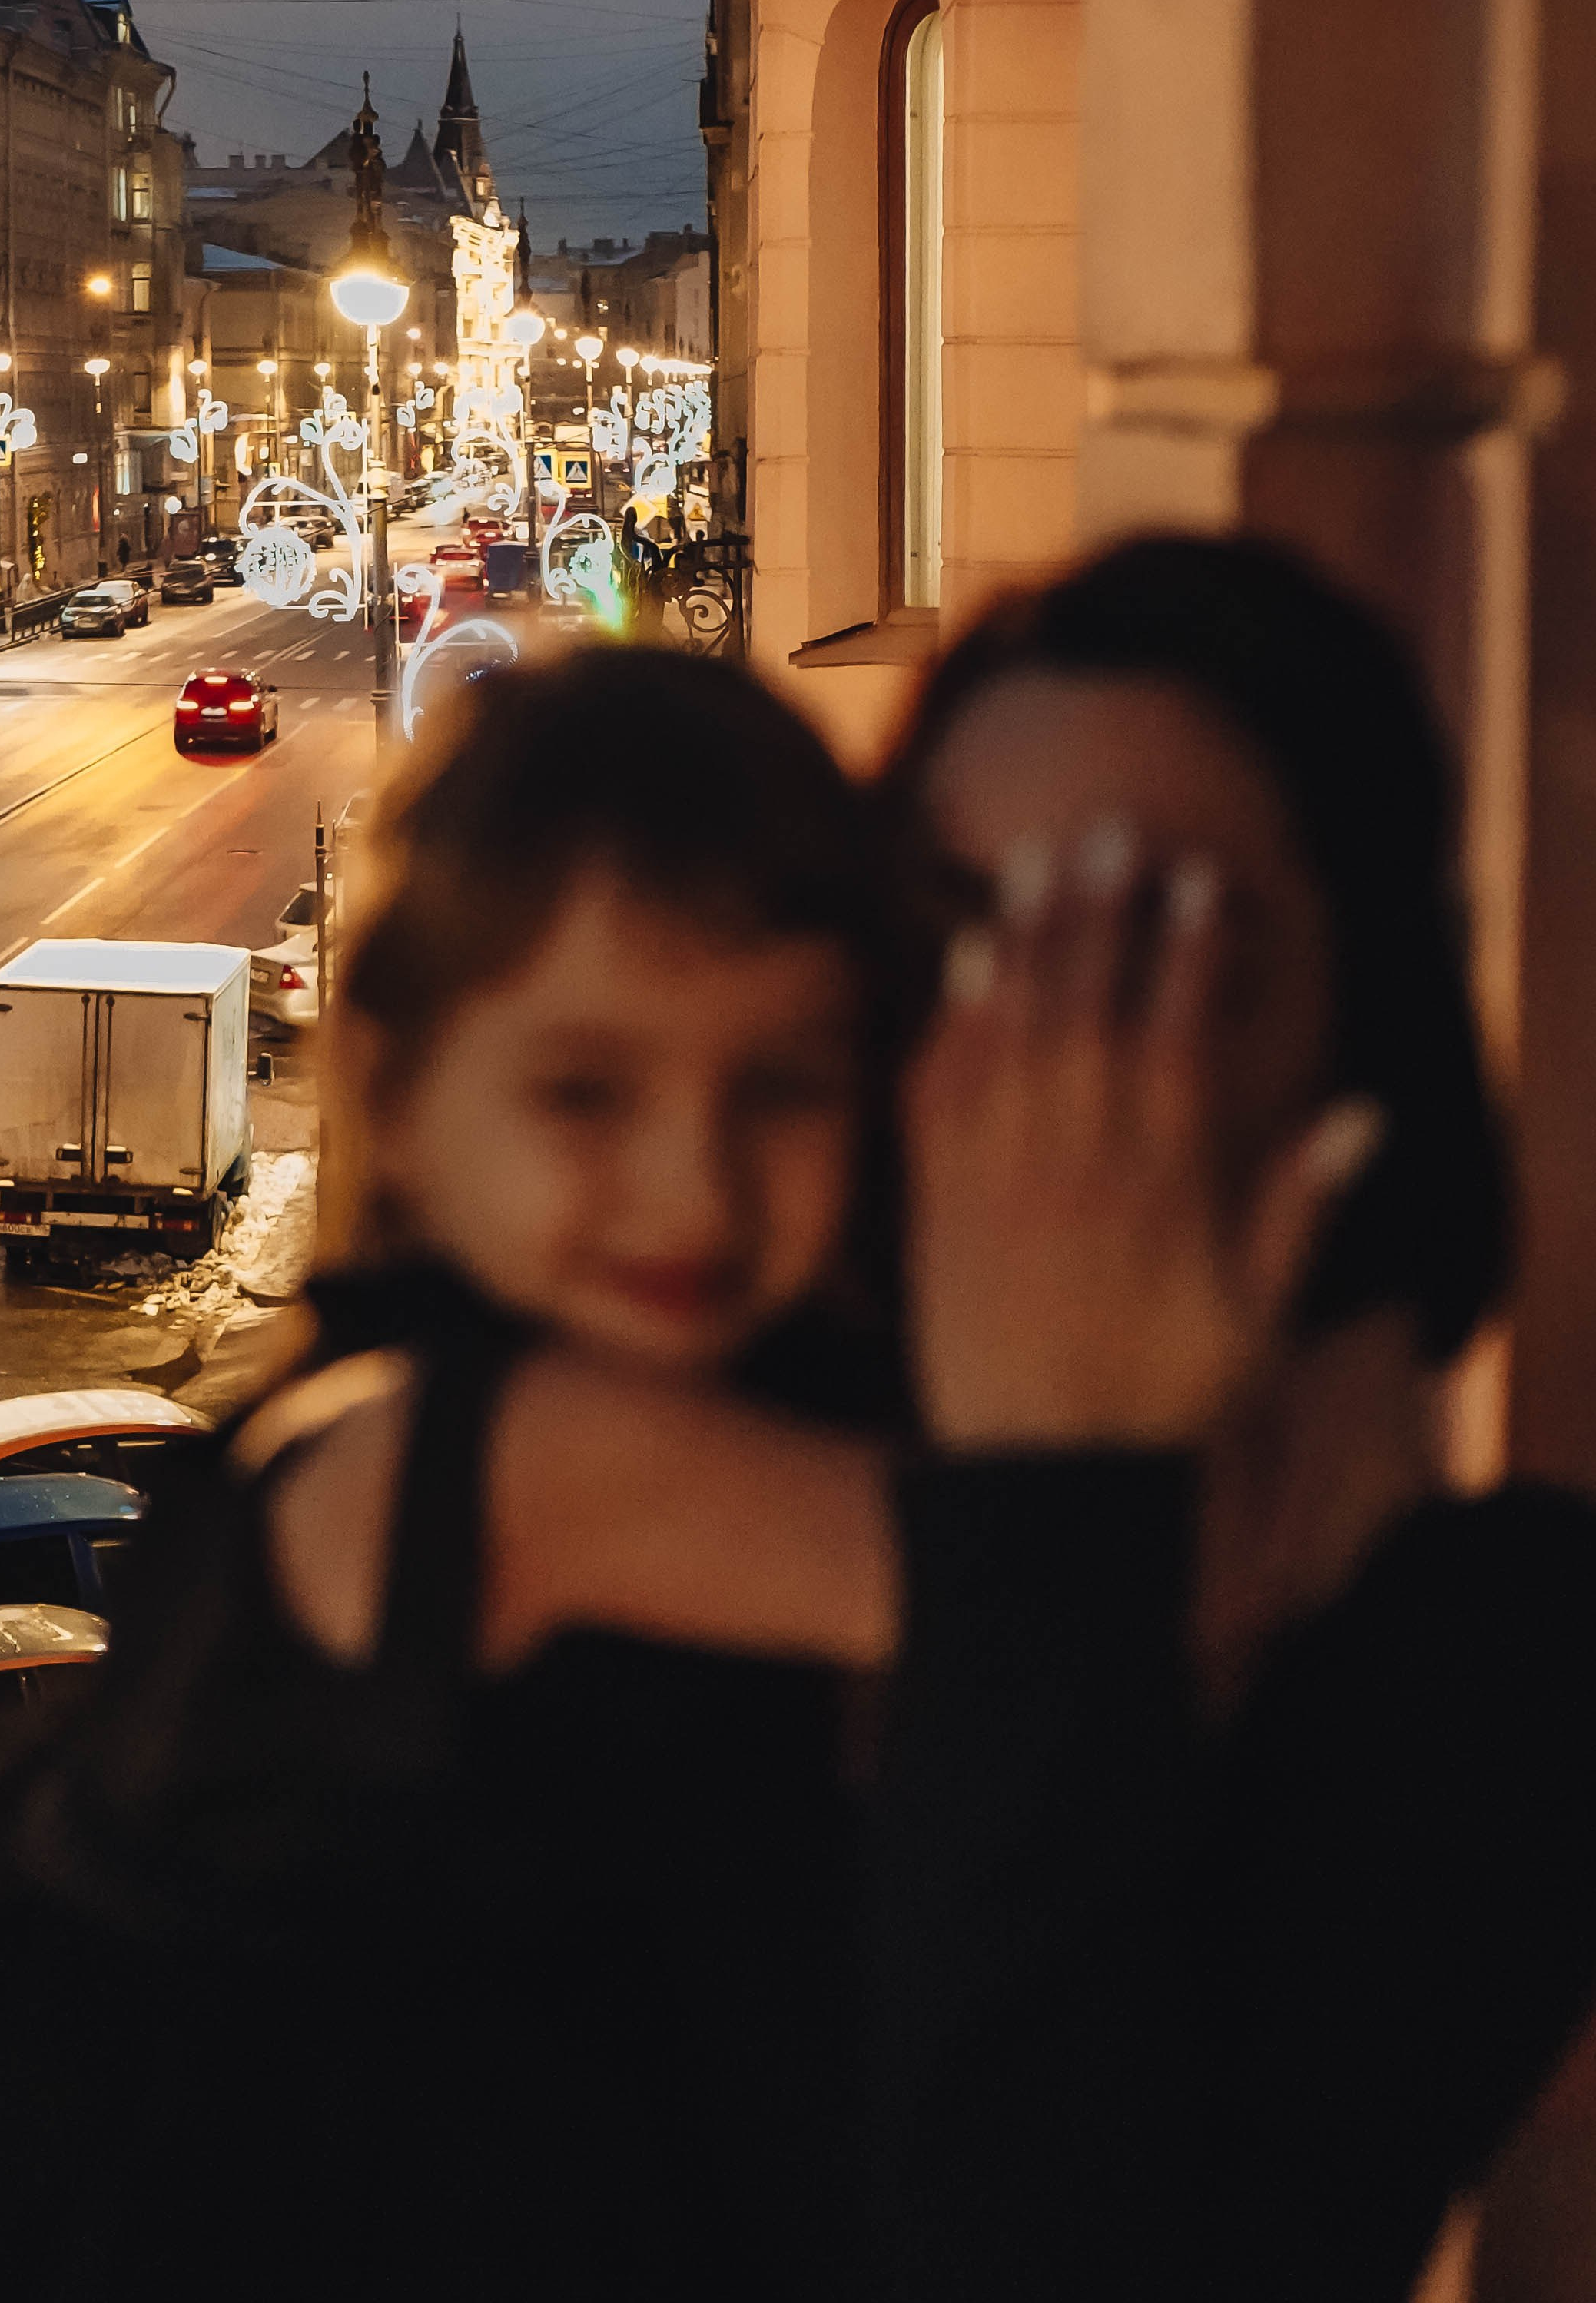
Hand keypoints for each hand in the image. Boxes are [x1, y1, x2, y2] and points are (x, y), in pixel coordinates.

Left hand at [906, 824, 1381, 1451]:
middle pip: (1089, 1009)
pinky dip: (953, 1019)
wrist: (1041, 1473)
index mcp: (1162, 1182)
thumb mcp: (1258, 1317)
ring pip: (1011, 1031)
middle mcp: (1078, 1162)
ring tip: (1036, 856)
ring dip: (1027, 937)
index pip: (1179, 1036)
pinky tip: (965, 956)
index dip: (1191, 952)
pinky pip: (941, 1090)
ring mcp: (1000, 1176)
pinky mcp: (939, 1202)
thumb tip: (1363, 1113)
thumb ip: (1301, 1210)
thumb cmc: (1165, 1396)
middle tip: (1109, 829)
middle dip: (1101, 913)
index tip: (1201, 880)